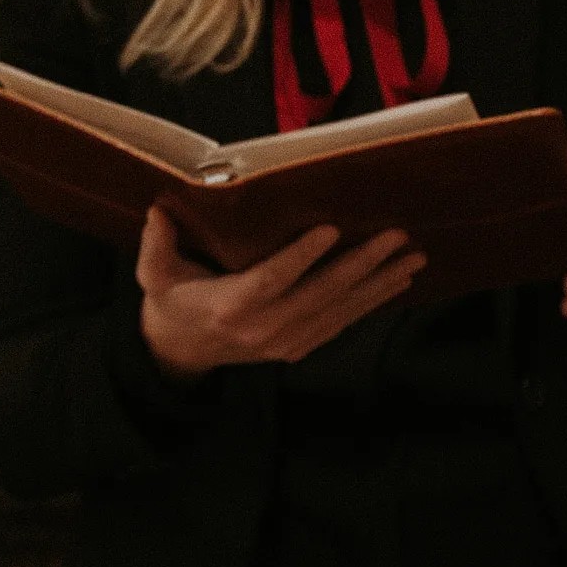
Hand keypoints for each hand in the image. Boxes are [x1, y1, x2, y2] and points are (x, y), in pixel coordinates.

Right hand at [136, 207, 417, 378]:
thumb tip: (158, 211)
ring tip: (412, 258)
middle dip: (362, 264)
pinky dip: (370, 303)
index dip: (301, 256)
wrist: (180, 356)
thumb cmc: (171, 305)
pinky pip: (341, 324)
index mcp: (229, 307)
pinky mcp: (298, 348)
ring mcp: (285, 342)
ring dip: (379, 284)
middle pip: (320, 295)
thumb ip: (156, 245)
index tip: (330, 229)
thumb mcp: (154, 276)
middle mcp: (263, 329)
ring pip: (340, 311)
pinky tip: (396, 282)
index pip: (271, 279)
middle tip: (396, 237)